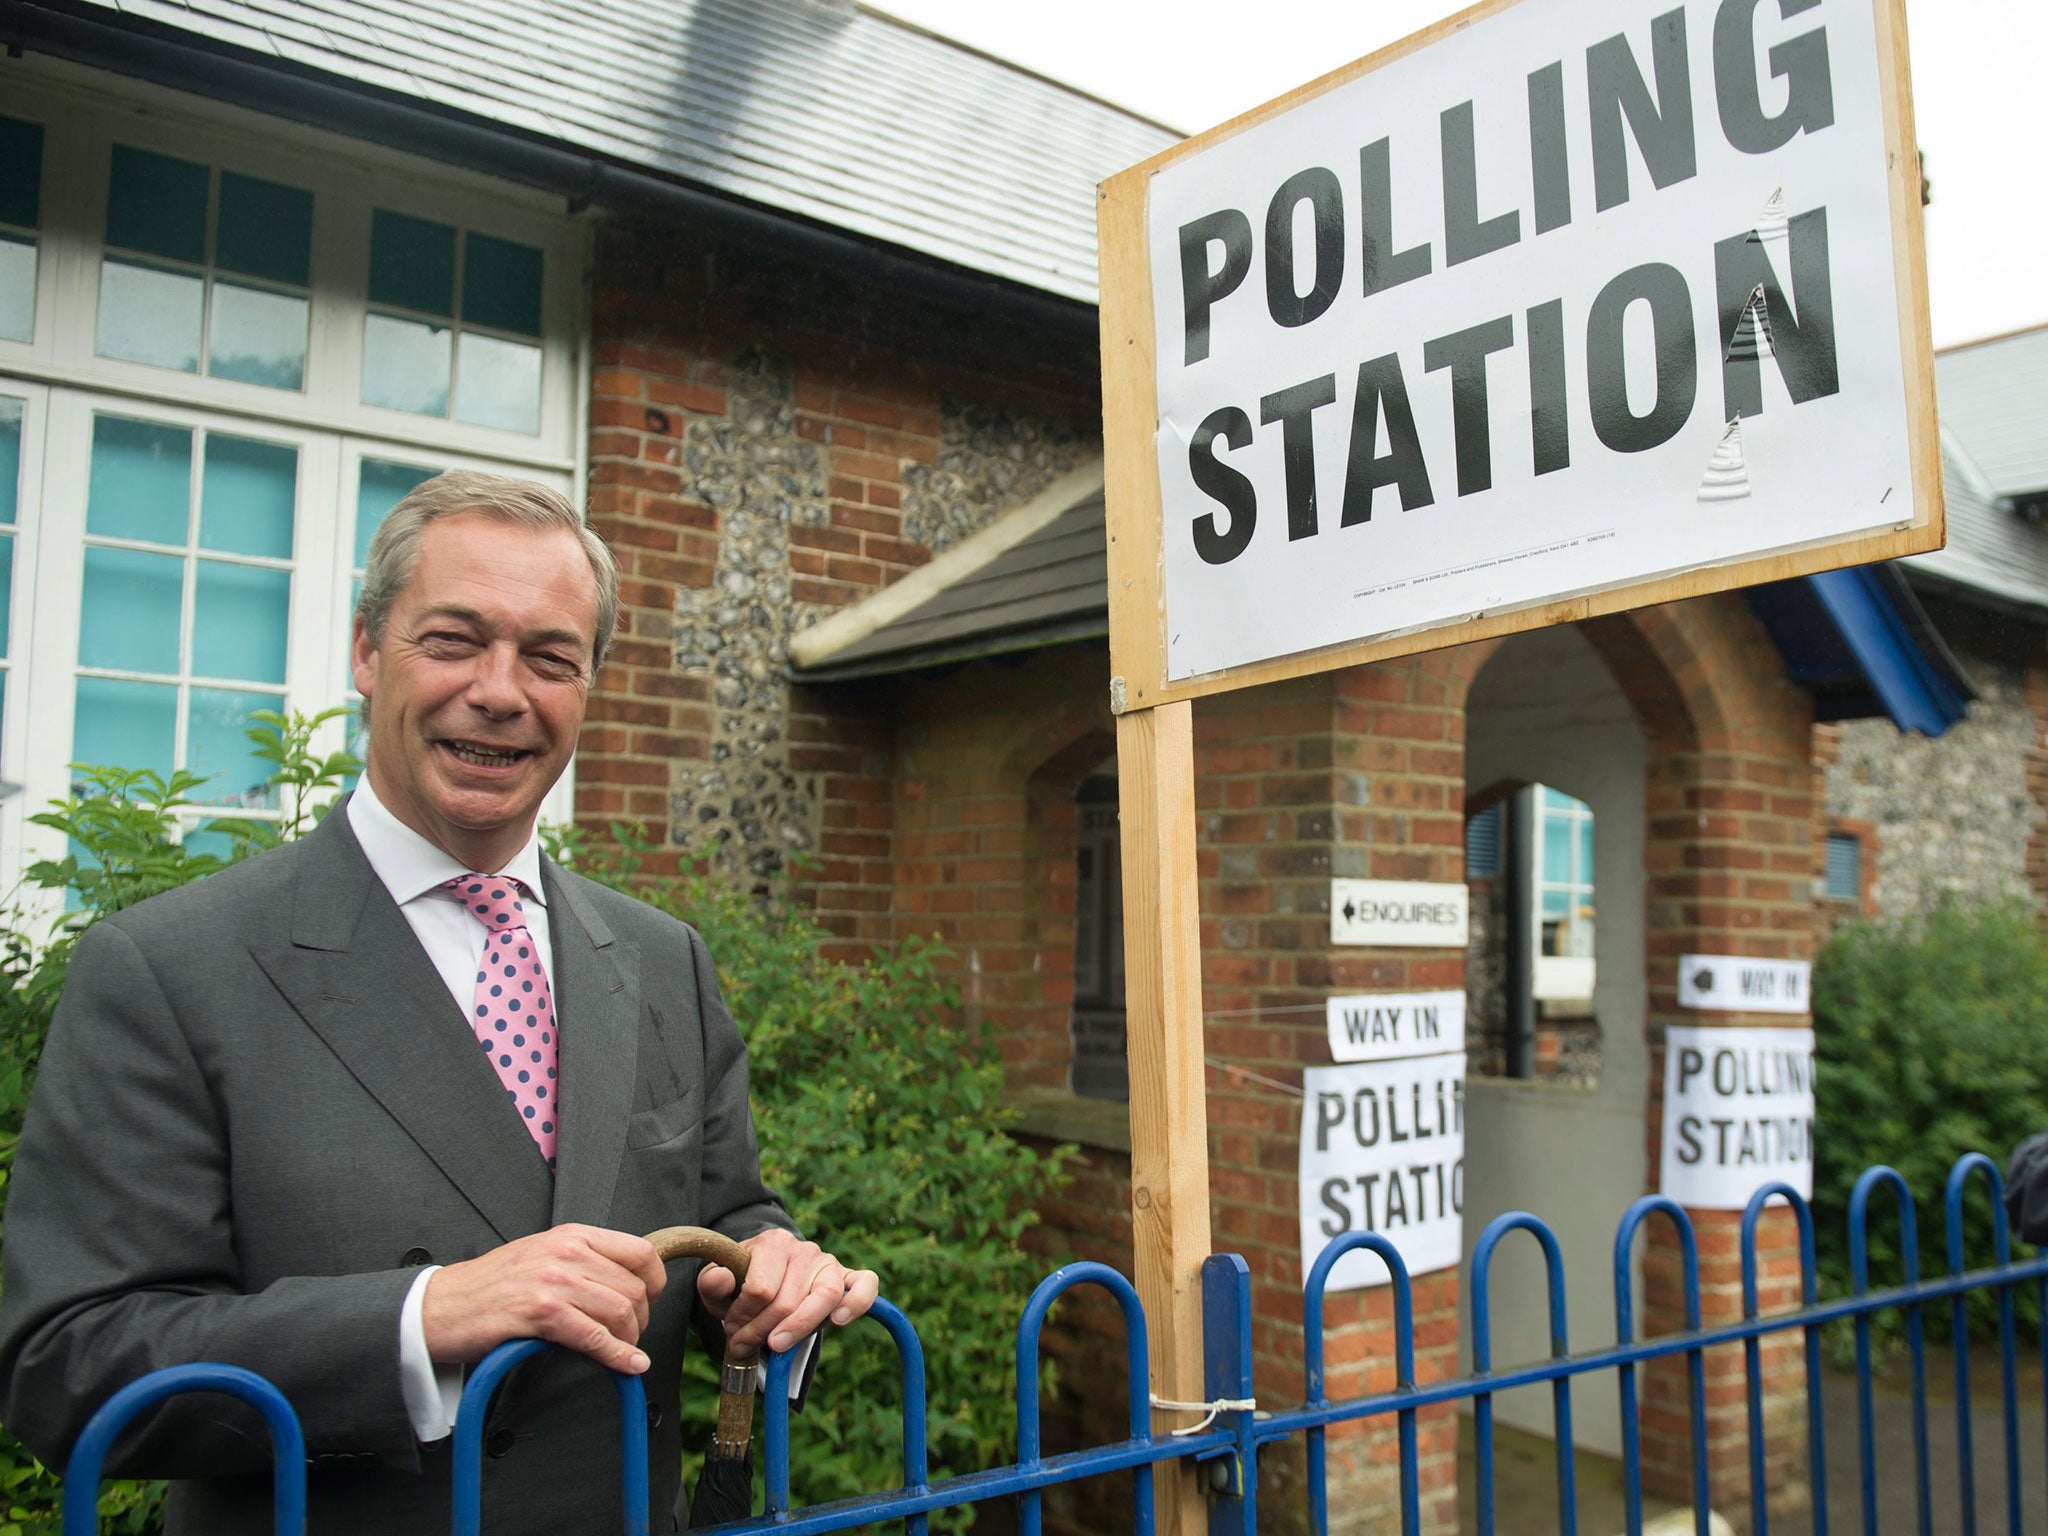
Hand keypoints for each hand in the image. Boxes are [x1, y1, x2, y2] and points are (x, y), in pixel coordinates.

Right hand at [421, 1224, 667, 1373]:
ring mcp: (554, 1280)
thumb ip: (583, 1263)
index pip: (640, 1251)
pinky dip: (617, 1356)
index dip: (655, 1283)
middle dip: (641, 1320)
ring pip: (620, 1311)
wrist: (441, 1305)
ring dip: (629, 1340)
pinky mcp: (540, 1312)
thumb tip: (624, 1286)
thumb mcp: (543, 1256)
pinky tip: (626, 1366)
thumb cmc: (491, 1286)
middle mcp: (568, 1251)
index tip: (650, 1303)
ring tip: (622, 1354)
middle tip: (630, 1338)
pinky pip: (594, 1336)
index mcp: (573, 1235)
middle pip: (634, 1287)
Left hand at [694, 1229, 878, 1361]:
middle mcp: (805, 1249)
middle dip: (760, 1332)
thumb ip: (712, 1281)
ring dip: (797, 1330)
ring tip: (776, 1346)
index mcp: (773, 1242)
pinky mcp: (848, 1278)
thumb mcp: (717, 1282)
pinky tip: (839, 1320)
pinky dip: (857, 1302)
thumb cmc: (741, 1285)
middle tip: (744, 1342)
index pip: (759, 1290)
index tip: (731, 1325)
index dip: (742, 1317)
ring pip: (823, 1298)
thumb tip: (721, 1280)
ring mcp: (829, 1263)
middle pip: (786, 1302)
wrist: (765, 1280)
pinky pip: (865, 1284)